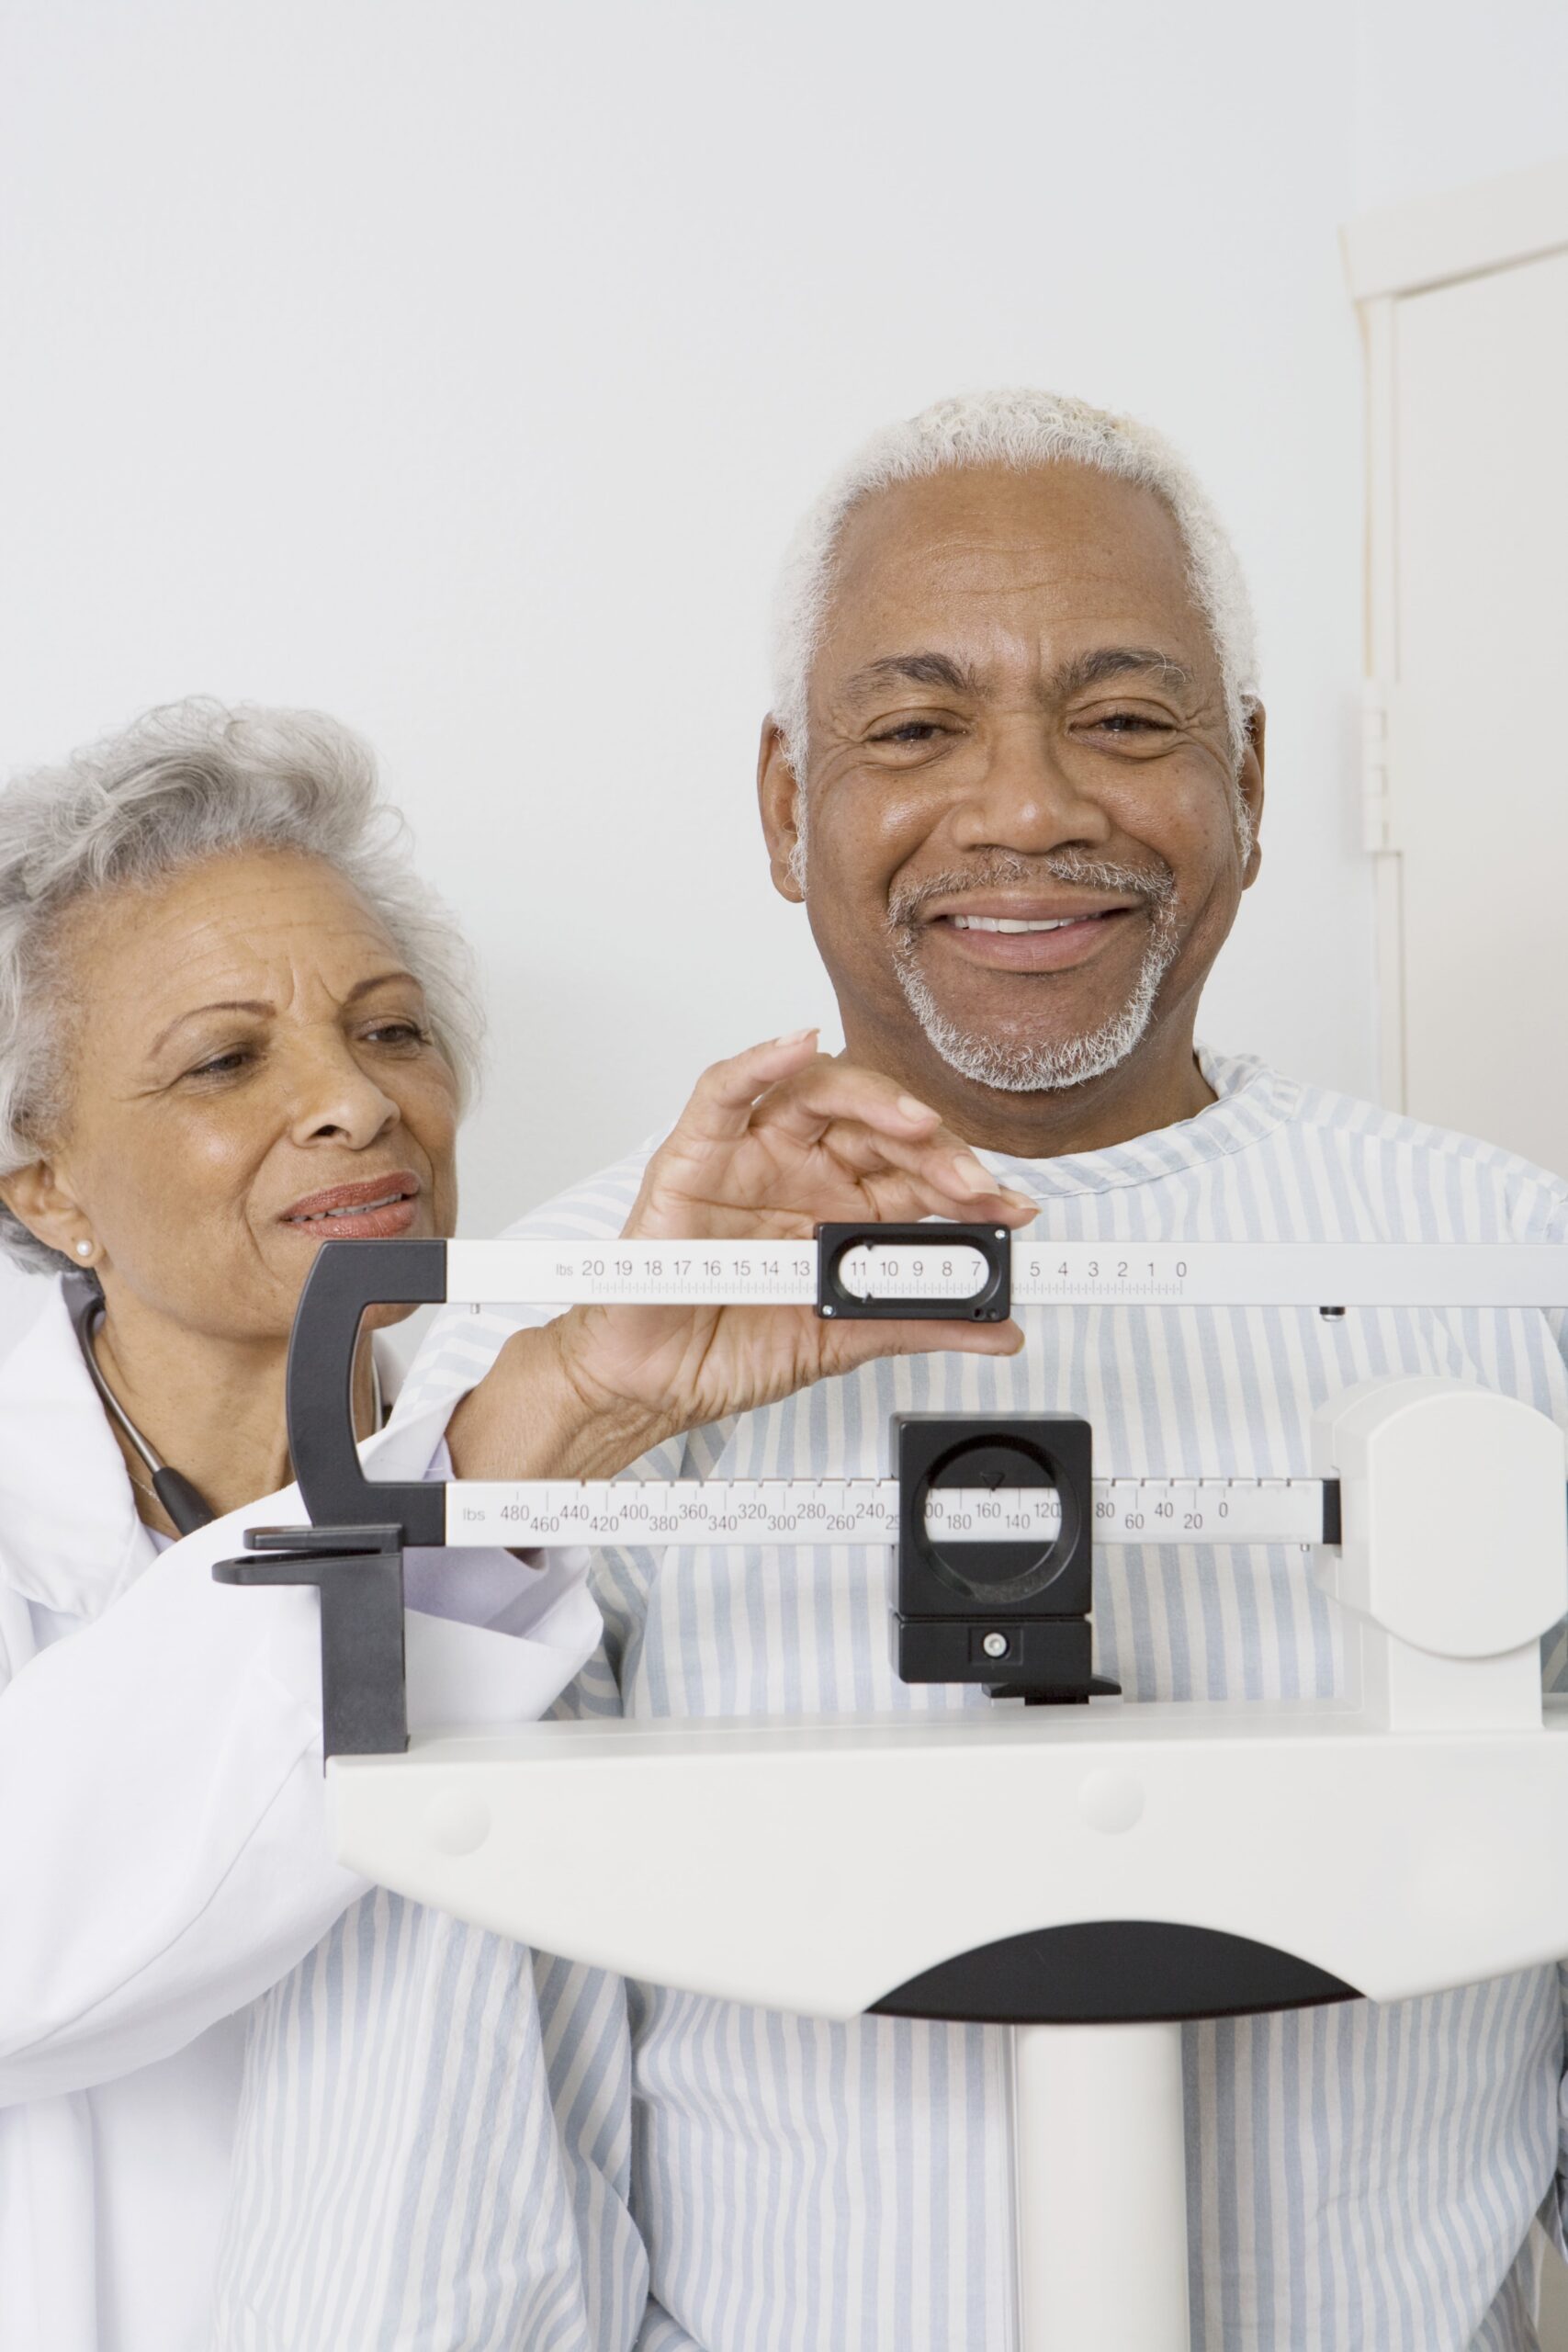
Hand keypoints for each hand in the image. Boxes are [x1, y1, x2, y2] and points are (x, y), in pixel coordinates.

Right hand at [547, 1028, 1033, 1450]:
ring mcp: (753, 1156)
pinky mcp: (695, 1153)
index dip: (969, 1186)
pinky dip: (760, 1061)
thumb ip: (918, 1325)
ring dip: (877, 1101)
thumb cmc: (731, 1347)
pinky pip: (725, 1091)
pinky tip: (797, 1046)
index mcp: (845, 1209)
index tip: (1012, 1210)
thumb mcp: (842, 1341)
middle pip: (882, 1129)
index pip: (918, 1175)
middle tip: (974, 1187)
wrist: (653, 1384)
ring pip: (821, 1093)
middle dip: (936, 1153)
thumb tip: (1001, 1329)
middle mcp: (805, 1171)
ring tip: (917, 1126)